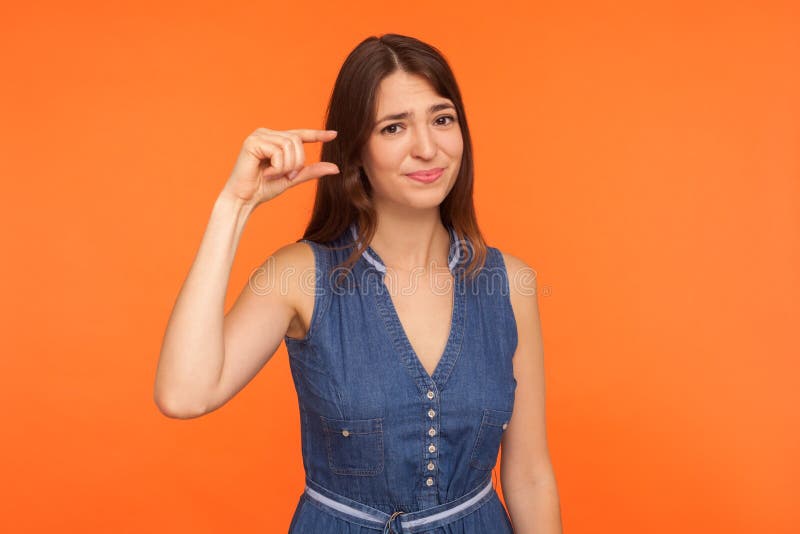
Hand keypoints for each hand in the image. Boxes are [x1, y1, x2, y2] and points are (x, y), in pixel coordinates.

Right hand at [221, 127, 338, 206]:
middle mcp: (266, 133)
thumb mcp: (292, 178)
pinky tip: (266, 173)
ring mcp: (258, 135)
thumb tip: (335, 168)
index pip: (300, 134)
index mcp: (275, 139)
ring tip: (274, 175)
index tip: (334, 135)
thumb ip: (311, 171)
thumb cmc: (264, 188)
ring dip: (287, 166)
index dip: (317, 134)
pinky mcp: (252, 142)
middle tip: (286, 177)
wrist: (244, 199)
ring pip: (289, 145)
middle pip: (297, 141)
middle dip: (297, 163)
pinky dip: (277, 167)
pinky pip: (278, 152)